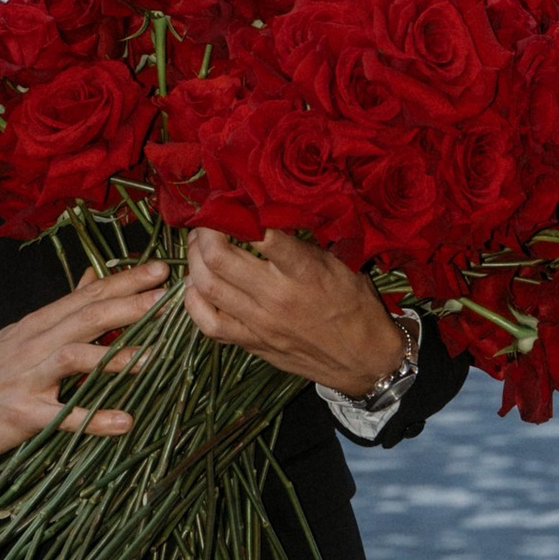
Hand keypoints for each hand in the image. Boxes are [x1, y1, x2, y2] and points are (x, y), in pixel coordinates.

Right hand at [0, 265, 165, 469]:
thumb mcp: (23, 333)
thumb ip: (63, 308)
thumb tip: (93, 277)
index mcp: (38, 324)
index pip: (87, 295)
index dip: (124, 281)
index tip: (161, 270)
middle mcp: (34, 344)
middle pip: (86, 318)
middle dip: (128, 306)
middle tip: (166, 298)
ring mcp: (27, 378)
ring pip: (73, 358)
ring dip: (113, 357)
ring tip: (152, 358)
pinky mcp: (22, 414)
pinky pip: (63, 417)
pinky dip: (94, 419)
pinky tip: (124, 422)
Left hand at [183, 228, 408, 395]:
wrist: (365, 360)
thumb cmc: (357, 307)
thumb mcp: (341, 264)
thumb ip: (305, 242)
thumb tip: (271, 213)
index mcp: (304, 272)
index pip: (259, 232)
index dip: (237, 210)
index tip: (232, 199)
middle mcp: (277, 297)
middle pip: (218, 257)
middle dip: (205, 230)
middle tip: (208, 220)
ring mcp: (260, 323)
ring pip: (206, 285)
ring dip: (194, 258)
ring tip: (199, 245)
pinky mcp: (251, 343)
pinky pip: (207, 322)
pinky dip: (193, 299)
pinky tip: (197, 283)